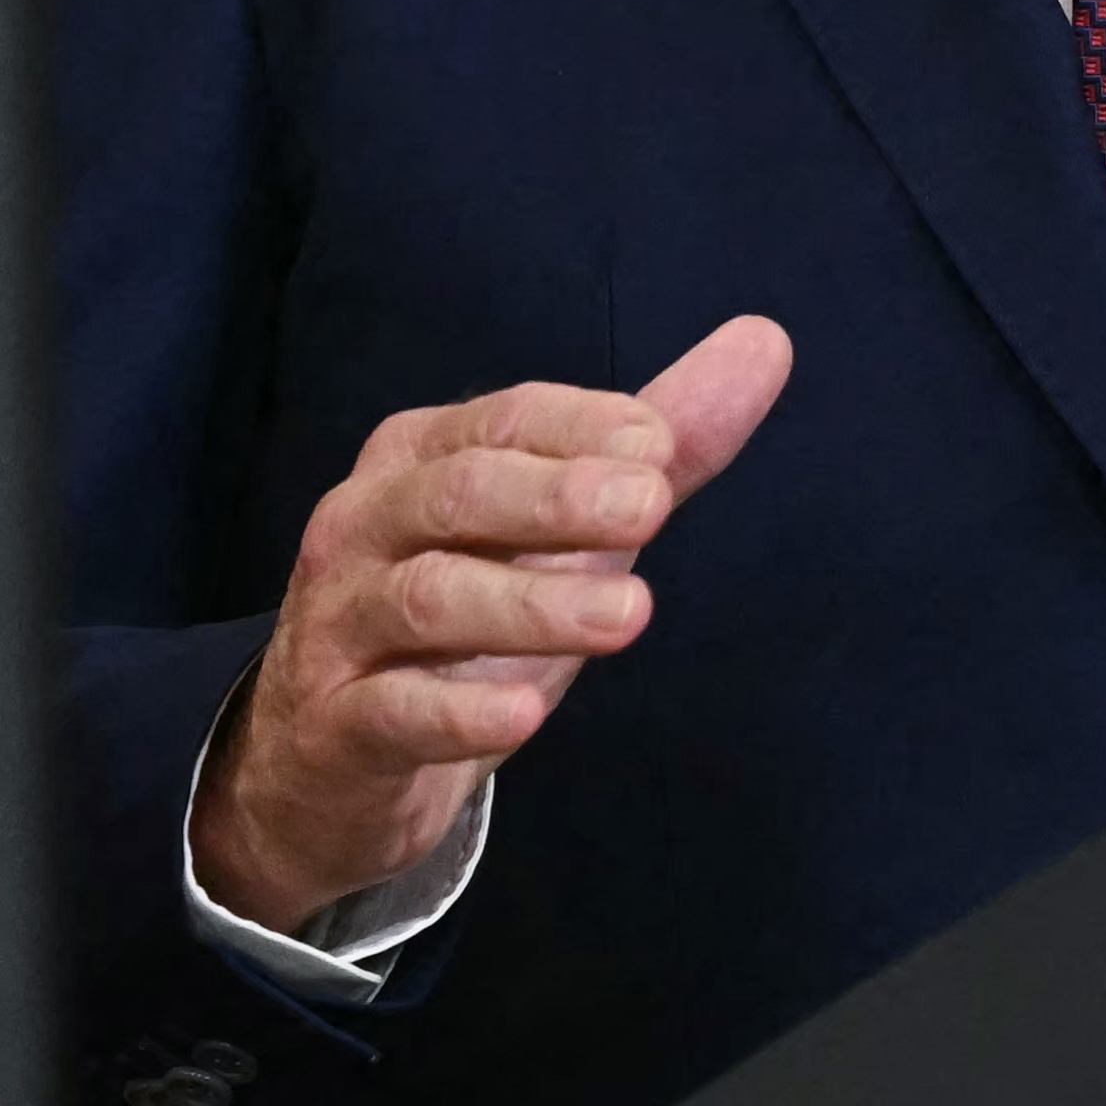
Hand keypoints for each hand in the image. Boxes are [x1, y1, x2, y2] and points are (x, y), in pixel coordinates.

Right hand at [189, 316, 791, 937]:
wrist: (337, 763)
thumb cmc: (463, 623)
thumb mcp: (561, 533)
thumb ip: (655, 450)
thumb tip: (768, 342)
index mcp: (418, 457)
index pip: (501, 421)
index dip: (579, 428)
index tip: (662, 445)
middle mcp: (365, 524)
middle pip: (458, 492)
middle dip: (556, 496)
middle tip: (649, 506)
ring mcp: (339, 626)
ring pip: (428, 597)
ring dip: (531, 604)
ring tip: (629, 613)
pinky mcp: (337, 728)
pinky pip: (391, 712)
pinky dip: (457, 712)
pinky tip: (524, 716)